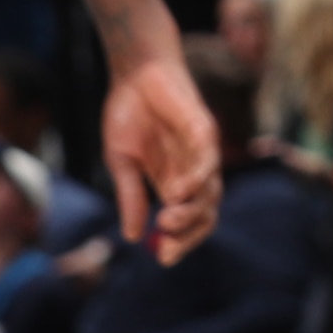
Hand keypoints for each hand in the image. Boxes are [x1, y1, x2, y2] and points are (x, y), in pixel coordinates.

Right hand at [100, 43, 220, 264]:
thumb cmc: (129, 115)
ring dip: (193, 209)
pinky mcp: (203, 128)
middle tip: (167, 244)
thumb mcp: (121, 163)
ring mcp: (201, 150)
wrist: (134, 75)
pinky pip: (208, 157)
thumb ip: (131, 196)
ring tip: (169, 218)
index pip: (190, 220)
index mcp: (173, 182)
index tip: (163, 258)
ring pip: (211, 190)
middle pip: (206, 212)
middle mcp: (192, 170)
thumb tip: (133, 237)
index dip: (181, 240)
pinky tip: (180, 191)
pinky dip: (198, 177)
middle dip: (189, 232)